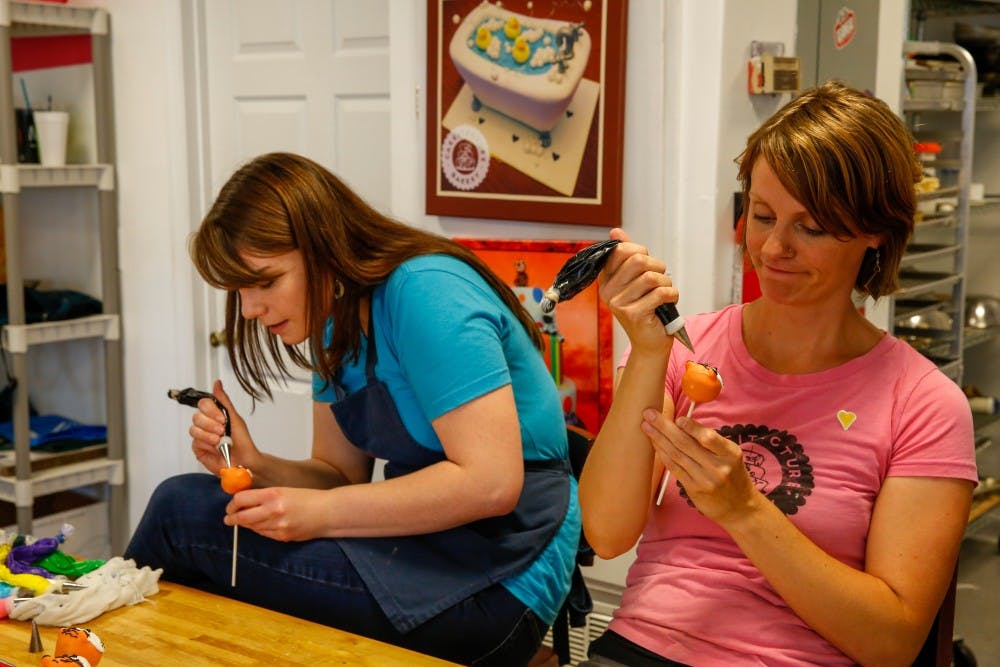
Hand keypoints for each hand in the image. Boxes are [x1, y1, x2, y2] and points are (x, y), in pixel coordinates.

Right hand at [189, 379, 259, 474]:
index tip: (222, 418)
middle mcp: (206, 425)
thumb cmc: (242, 440)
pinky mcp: (198, 450)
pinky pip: (195, 442)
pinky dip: (207, 444)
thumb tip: (217, 382)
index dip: (210, 411)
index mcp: (214, 415)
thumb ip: (223, 401)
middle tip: (222, 431)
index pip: (203, 404)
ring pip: (194, 429)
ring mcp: (201, 437)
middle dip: (211, 424)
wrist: (245, 460)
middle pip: (196, 416)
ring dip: (209, 435)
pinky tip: (215, 448)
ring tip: (220, 440)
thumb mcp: (234, 417)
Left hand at [224, 486, 328, 541]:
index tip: (231, 506)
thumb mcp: (284, 490)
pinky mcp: (282, 536)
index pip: (241, 499)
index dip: (232, 504)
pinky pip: (263, 534)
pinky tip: (263, 525)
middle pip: (242, 517)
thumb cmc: (309, 499)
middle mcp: (273, 510)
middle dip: (232, 518)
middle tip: (229, 518)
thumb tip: (244, 502)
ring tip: (246, 520)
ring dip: (246, 524)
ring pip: (251, 527)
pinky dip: (259, 529)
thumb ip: (264, 496)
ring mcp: (277, 525)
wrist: (328, 512)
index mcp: (273, 494)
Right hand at [599, 228, 678, 354]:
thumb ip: (625, 255)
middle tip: (661, 279)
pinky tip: (669, 302)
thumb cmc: (645, 308)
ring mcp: (619, 304)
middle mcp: (607, 291)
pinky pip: (661, 293)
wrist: (649, 342)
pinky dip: (672, 295)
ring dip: (667, 283)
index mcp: (605, 279)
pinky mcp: (634, 314)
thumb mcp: (634, 279)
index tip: (647, 265)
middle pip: (638, 261)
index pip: (621, 250)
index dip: (641, 252)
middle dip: (658, 267)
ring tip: (665, 293)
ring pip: (652, 277)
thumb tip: (615, 231)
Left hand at [642, 409, 761, 523]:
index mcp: (730, 454)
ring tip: (646, 427)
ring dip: (659, 439)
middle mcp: (719, 467)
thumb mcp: (730, 456)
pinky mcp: (694, 490)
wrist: (738, 508)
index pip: (708, 437)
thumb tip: (682, 422)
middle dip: (665, 426)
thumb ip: (711, 441)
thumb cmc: (732, 475)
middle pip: (686, 443)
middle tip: (650, 414)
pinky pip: (675, 468)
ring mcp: (705, 480)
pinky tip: (655, 444)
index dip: (691, 427)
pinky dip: (663, 454)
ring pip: (677, 455)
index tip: (677, 418)